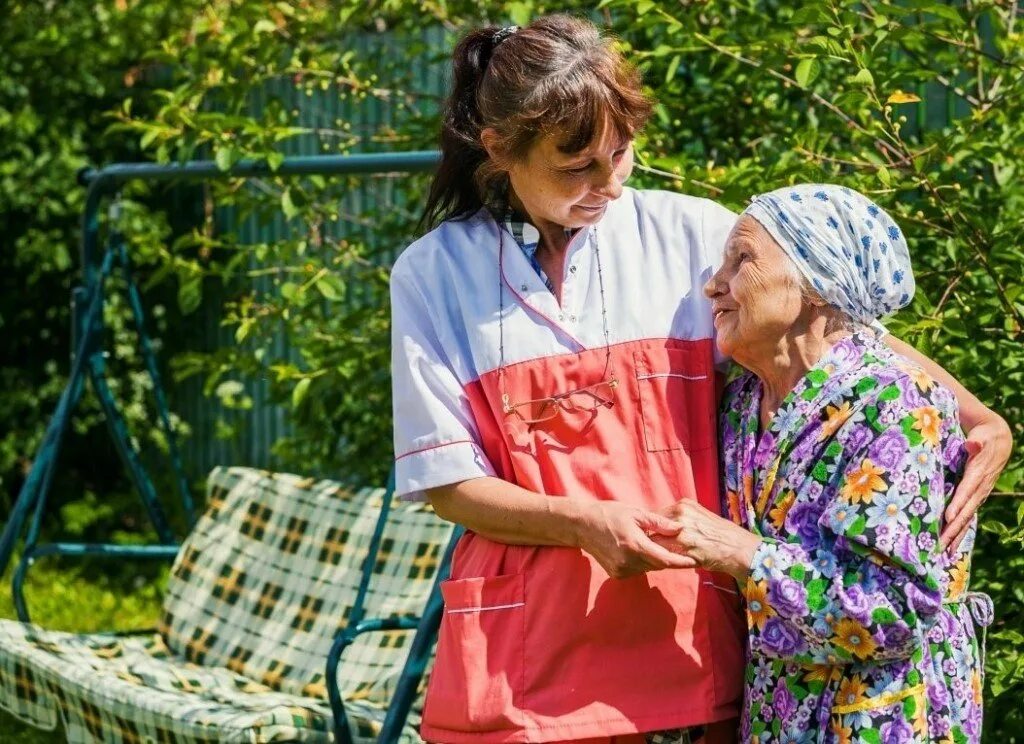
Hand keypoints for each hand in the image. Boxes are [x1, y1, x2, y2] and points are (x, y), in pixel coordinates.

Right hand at [575, 501, 696, 578]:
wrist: (582, 525)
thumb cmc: (610, 514)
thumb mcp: (636, 513)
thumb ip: (659, 523)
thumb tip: (680, 529)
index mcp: (635, 545)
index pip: (665, 560)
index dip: (681, 562)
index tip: (694, 561)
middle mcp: (628, 561)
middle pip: (658, 565)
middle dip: (669, 558)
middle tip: (680, 549)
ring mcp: (621, 570)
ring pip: (648, 568)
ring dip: (655, 560)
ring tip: (655, 545)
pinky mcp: (616, 574)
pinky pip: (637, 570)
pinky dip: (643, 562)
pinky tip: (638, 549)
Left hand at [655, 499, 760, 580]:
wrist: (738, 549)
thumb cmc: (722, 536)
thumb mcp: (701, 517)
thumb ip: (683, 519)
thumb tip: (665, 526)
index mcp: (684, 504)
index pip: (657, 515)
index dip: (654, 528)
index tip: (652, 537)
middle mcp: (681, 513)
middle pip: (653, 526)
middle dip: (651, 538)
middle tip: (649, 548)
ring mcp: (681, 529)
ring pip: (655, 540)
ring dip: (653, 549)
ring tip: (654, 557)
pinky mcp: (683, 546)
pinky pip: (663, 553)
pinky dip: (661, 559)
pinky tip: (663, 563)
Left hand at [942, 414, 1012, 550]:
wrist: (999, 440)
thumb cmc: (985, 436)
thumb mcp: (982, 436)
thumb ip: (976, 441)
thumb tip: (972, 443)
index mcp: (978, 474)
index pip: (966, 491)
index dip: (958, 505)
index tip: (948, 518)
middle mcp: (980, 488)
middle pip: (966, 511)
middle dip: (954, 528)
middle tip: (941, 544)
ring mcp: (979, 494)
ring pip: (967, 518)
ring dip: (956, 534)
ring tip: (945, 551)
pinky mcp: (976, 497)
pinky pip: (968, 516)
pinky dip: (961, 530)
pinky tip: (952, 544)